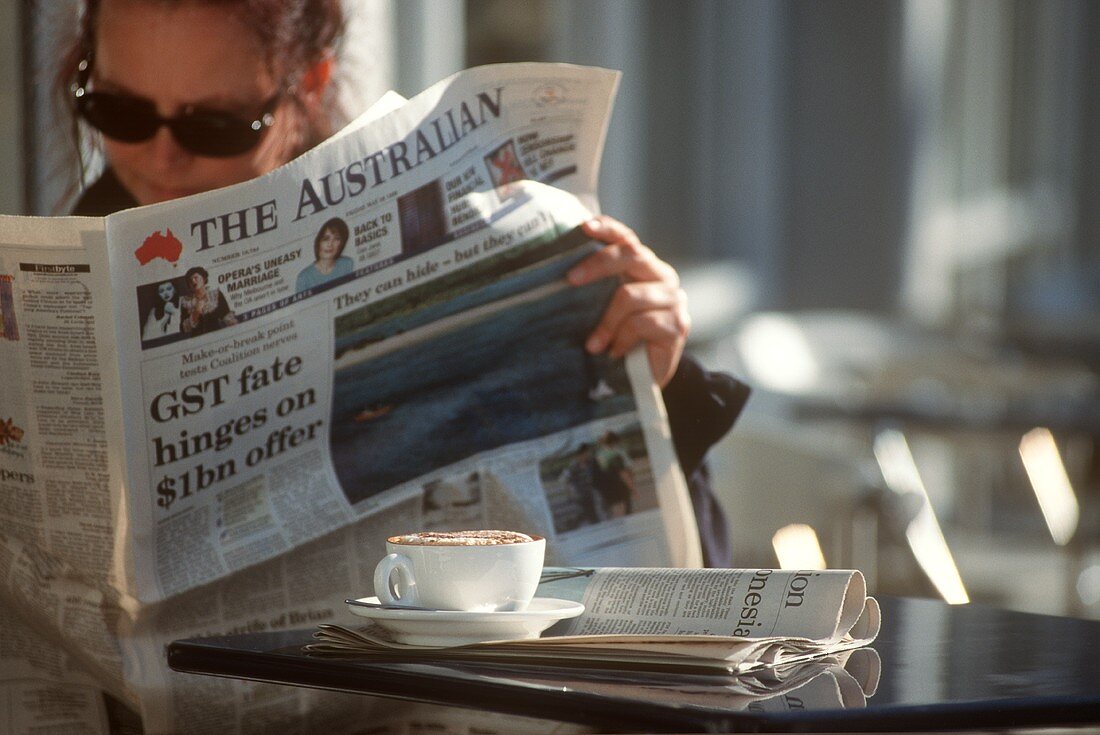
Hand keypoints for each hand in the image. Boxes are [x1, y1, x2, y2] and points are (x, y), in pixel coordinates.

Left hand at [566, 216, 689, 387]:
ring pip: (630, 295)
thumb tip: (563, 273)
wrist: (642, 380)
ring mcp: (674, 300)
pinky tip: (615, 352)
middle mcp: (663, 277)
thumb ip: (597, 288)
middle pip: (631, 254)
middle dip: (598, 264)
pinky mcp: (678, 324)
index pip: (628, 239)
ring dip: (606, 322)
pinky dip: (621, 338)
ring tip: (593, 345)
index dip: (608, 228)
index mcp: (644, 268)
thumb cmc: (617, 340)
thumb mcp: (603, 309)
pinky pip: (640, 323)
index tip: (584, 227)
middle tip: (571, 280)